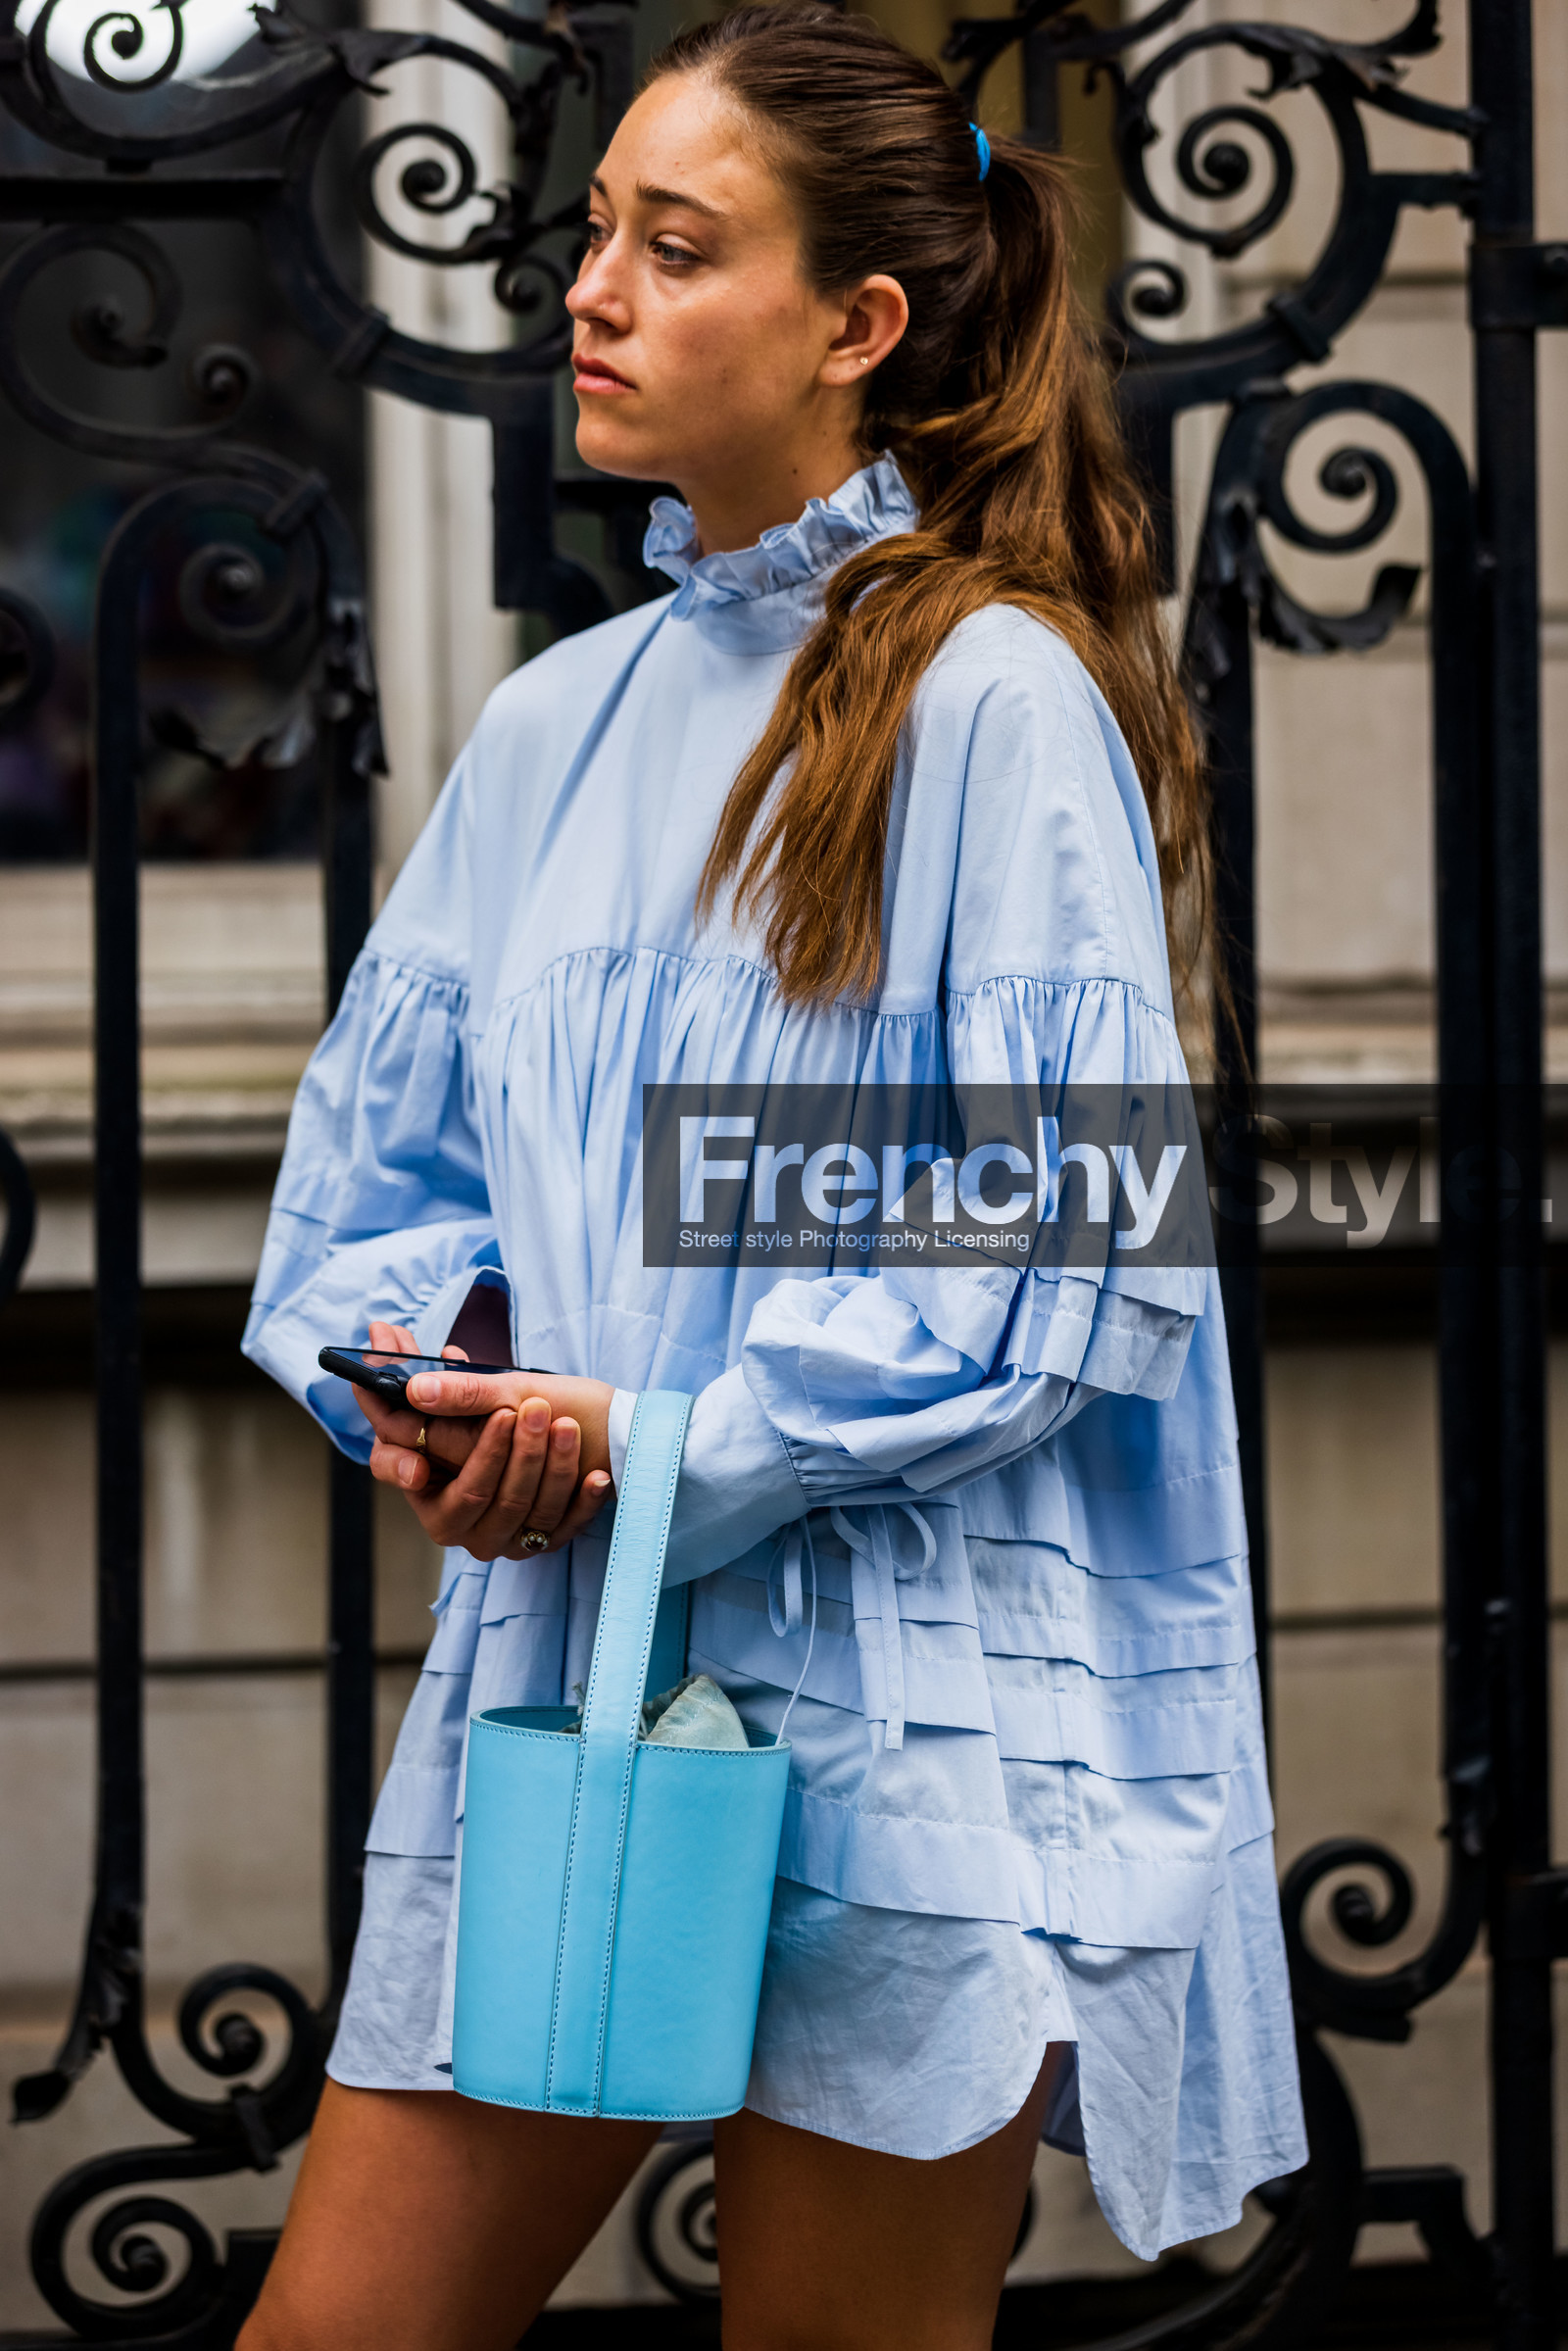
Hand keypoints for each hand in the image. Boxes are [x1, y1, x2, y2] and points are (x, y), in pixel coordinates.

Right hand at [356, 1321, 614, 1562]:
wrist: (594, 1438)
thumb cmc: (525, 1414)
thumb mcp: (491, 1392)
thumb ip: (445, 1374)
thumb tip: (384, 1335)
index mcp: (422, 1476)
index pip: (400, 1470)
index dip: (405, 1466)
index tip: (423, 1458)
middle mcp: (455, 1515)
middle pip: (473, 1494)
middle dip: (505, 1451)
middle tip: (531, 1410)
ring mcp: (497, 1536)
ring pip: (518, 1509)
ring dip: (546, 1465)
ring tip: (565, 1426)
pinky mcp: (538, 1541)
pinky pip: (558, 1528)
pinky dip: (579, 1500)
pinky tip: (595, 1476)